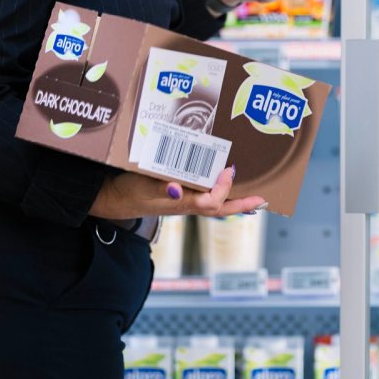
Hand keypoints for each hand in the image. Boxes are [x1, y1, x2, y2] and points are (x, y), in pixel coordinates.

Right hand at [88, 166, 265, 220]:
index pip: (211, 202)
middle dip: (243, 205)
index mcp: (182, 203)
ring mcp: (184, 200)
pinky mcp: (179, 194)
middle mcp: (187, 203)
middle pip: (220, 208)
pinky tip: (223, 184)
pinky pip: (205, 196)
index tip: (229, 169)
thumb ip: (161, 189)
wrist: (114, 198)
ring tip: (252, 195)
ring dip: (234, 199)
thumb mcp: (144, 188)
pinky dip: (218, 192)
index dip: (224, 189)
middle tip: (263, 200)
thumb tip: (178, 189)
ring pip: (215, 203)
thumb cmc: (130, 192)